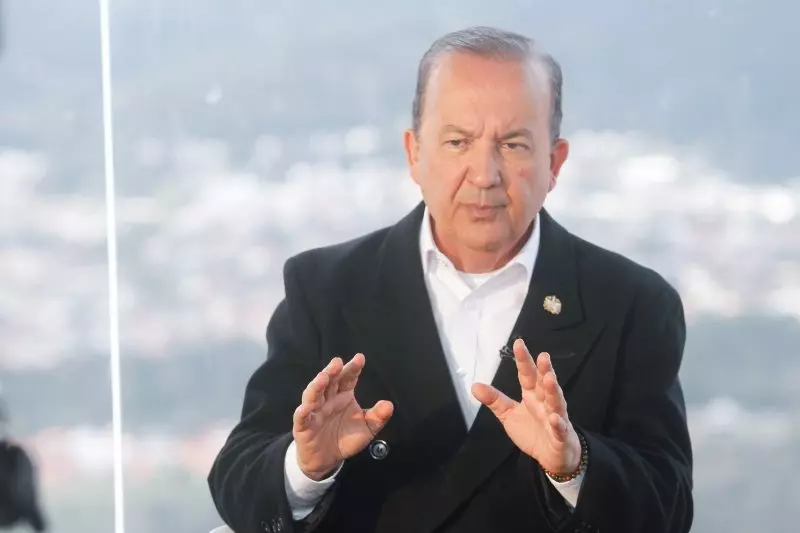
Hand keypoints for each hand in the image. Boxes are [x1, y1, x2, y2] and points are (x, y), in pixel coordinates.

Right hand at [293, 353, 393, 480]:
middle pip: (329, 382)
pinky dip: (303, 412)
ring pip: (313, 395)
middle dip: (332, 371)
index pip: (348, 378)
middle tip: (337, 362)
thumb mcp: (367, 428)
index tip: (360, 358)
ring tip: (323, 378)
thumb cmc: (345, 438)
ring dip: (317, 386)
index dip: (353, 368)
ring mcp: (315, 412)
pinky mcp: (304, 427)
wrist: (327, 460)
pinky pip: (302, 418)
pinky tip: (306, 407)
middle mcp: (328, 400)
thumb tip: (389, 405)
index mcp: (343, 395)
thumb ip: (378, 416)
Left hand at [472, 338, 581, 475]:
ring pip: (556, 402)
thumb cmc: (532, 431)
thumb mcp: (509, 415)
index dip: (523, 360)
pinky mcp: (560, 435)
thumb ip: (495, 400)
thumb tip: (474, 385)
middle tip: (543, 356)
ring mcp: (555, 417)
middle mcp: (544, 402)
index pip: (527, 375)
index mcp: (532, 395)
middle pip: (544, 384)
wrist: (552, 456)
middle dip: (544, 370)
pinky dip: (558, 423)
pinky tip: (554, 418)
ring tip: (550, 378)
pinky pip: (560, 428)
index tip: (519, 343)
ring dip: (554, 391)